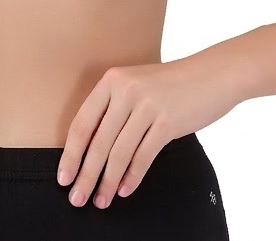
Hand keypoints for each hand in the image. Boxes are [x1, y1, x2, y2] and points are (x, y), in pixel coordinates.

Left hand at [55, 54, 237, 209]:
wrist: (212, 74)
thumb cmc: (171, 85)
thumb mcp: (137, 85)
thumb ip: (114, 108)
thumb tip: (89, 150)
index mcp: (112, 80)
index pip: (82, 123)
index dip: (70, 154)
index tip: (63, 178)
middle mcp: (126, 90)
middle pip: (98, 142)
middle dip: (86, 174)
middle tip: (77, 198)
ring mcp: (147, 105)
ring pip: (119, 153)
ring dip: (107, 182)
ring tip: (101, 200)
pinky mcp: (167, 122)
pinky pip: (143, 156)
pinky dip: (132, 177)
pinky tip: (125, 190)